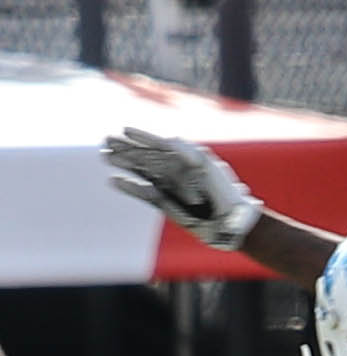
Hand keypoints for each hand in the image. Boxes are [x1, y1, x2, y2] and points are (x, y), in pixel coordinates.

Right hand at [102, 127, 262, 249]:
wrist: (231, 223)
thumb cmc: (224, 192)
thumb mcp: (208, 168)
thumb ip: (188, 152)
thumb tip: (168, 139)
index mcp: (183, 159)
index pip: (157, 144)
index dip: (141, 137)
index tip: (125, 131)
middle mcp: (173, 171)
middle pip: (144, 156)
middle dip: (125, 148)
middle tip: (105, 142)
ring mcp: (168, 187)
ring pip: (140, 172)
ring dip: (123, 164)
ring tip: (105, 156)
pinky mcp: (165, 204)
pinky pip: (143, 193)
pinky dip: (130, 187)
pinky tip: (115, 181)